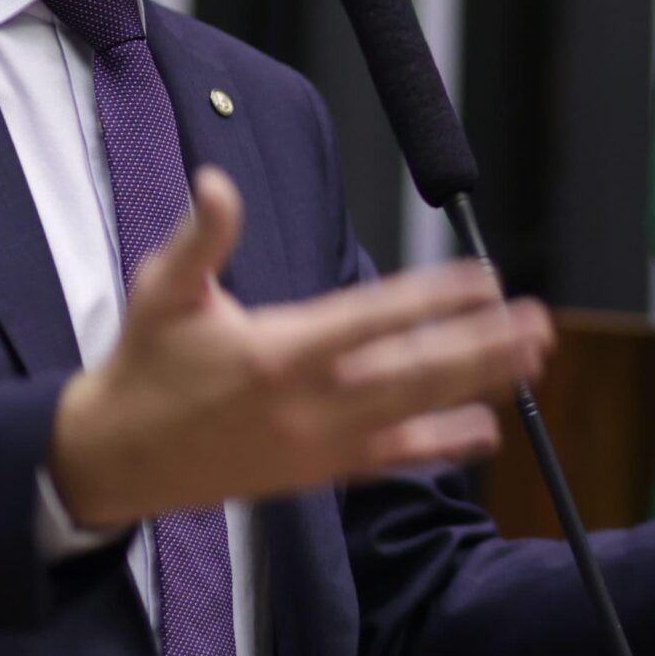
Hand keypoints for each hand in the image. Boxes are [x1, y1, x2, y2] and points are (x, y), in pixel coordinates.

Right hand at [48, 167, 550, 527]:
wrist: (116, 460)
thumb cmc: (145, 367)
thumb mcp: (162, 291)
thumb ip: (201, 238)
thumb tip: (216, 182)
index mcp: (277, 355)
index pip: (372, 320)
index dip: (434, 299)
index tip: (484, 278)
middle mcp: (308, 405)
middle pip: (414, 373)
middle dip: (482, 348)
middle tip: (538, 323)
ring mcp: (318, 445)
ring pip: (414, 415)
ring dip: (477, 388)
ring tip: (530, 362)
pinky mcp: (316, 473)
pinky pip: (390, 460)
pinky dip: (438, 447)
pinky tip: (484, 432)